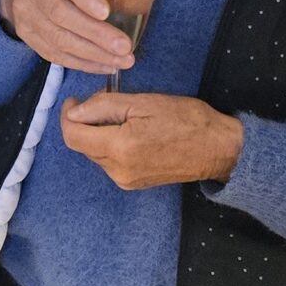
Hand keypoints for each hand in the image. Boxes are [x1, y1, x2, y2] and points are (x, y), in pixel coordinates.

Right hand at [0, 0, 137, 73]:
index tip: (106, 12)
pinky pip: (54, 54)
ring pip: (58, 38)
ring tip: (122, 61)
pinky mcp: (25, 35)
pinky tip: (105, 66)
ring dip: (93, 53)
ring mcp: (23, 13)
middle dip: (95, 33)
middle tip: (124, 46)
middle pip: (60, 13)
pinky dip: (82, 63)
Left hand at [59, 92, 243, 189]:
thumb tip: (75, 112)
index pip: (73, 137)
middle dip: (87, 122)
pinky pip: (109, 161)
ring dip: (99, 133)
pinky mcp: (132, 183)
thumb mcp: (144, 102)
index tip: (74, 101)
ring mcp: (125, 180)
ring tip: (126, 117)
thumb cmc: (186, 120)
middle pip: (83, 145)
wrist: (218, 149)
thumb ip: (104, 106)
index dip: (68, 117)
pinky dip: (111, 145)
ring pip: (95, 153)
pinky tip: (131, 133)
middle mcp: (118, 170)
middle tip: (107, 102)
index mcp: (120, 148)